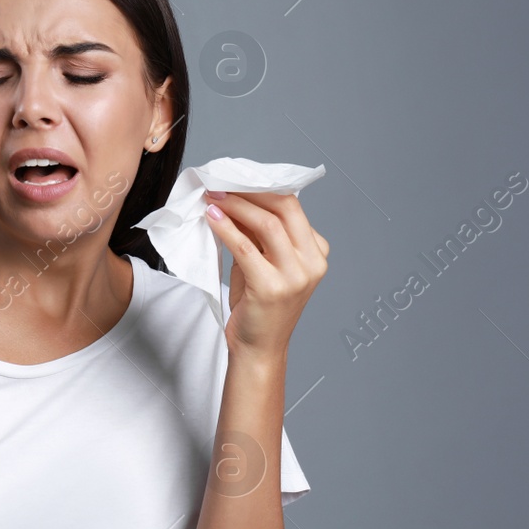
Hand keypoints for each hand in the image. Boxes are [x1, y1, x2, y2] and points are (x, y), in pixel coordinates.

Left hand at [203, 190, 329, 358]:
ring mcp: (296, 276)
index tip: (235, 180)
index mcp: (316, 252)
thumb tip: (233, 197)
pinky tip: (212, 218)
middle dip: (249, 192)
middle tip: (221, 184)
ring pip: (267, 224)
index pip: (292, 207)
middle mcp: (313, 262)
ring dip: (236, 206)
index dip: (262, 188)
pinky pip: (246, 247)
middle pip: (284, 209)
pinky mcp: (273, 288)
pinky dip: (226, 228)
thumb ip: (257, 234)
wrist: (259, 348)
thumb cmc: (260, 305)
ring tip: (213, 198)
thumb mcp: (264, 262)